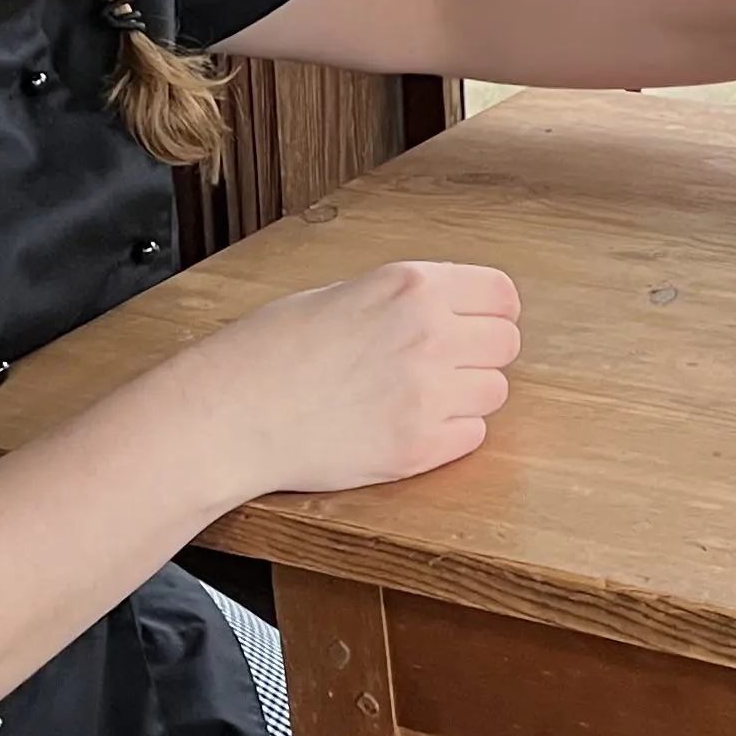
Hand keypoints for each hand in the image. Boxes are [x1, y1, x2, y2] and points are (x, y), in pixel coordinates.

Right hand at [188, 260, 521, 494]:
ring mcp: (427, 395)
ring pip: (495, 392)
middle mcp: (429, 334)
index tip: (475, 325)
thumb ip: (405, 301)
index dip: (489, 312)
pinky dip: (449, 434)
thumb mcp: (343, 294)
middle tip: (442, 366)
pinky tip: (405, 425)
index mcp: (411, 286)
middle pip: (506, 344)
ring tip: (415, 398)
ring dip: (465, 396)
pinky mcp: (418, 448)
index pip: (502, 295)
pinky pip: (473, 436)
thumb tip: (453, 312)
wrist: (230, 414)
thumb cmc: (270, 351)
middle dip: (480, 354)